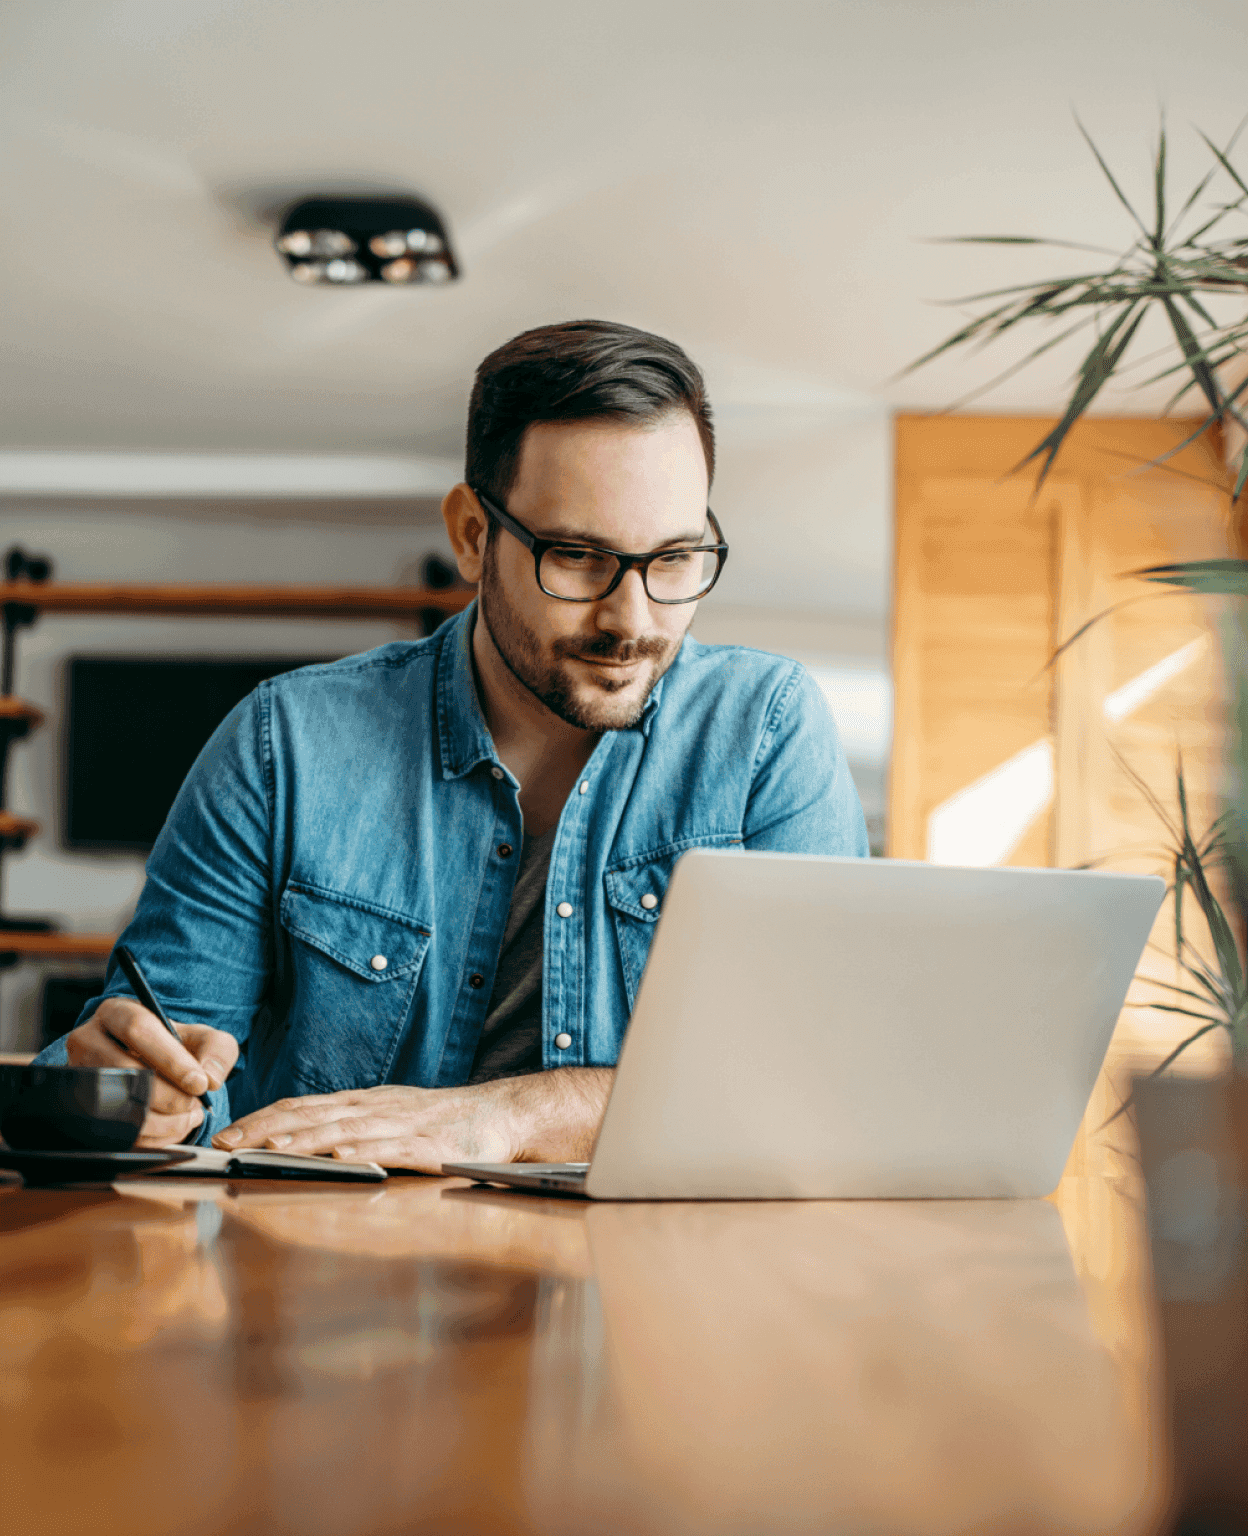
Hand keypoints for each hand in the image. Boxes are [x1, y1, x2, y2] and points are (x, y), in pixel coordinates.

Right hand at [65, 998, 238, 1146]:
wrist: (152, 1069)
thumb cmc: (177, 1049)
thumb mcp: (204, 1039)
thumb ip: (217, 1051)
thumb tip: (209, 1079)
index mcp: (116, 1012)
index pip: (139, 1029)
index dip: (171, 1059)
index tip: (199, 1084)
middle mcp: (88, 1041)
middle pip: (125, 1071)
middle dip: (169, 1096)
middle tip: (194, 1104)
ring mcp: (79, 1077)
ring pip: (117, 1106)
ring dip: (162, 1121)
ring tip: (188, 1116)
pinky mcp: (81, 1109)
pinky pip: (114, 1131)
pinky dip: (152, 1137)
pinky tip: (173, 1128)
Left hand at [213, 1069, 613, 1172]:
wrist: (502, 1114)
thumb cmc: (443, 1122)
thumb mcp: (389, 1117)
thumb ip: (351, 1126)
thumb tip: (302, 1140)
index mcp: (363, 1103)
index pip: (302, 1106)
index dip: (262, 1118)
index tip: (226, 1134)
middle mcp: (375, 1108)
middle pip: (312, 1116)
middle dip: (265, 1130)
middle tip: (226, 1144)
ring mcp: (401, 1124)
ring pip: (343, 1130)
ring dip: (303, 1139)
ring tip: (268, 1149)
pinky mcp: (428, 1145)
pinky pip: (390, 1147)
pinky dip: (363, 1150)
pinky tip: (339, 1156)